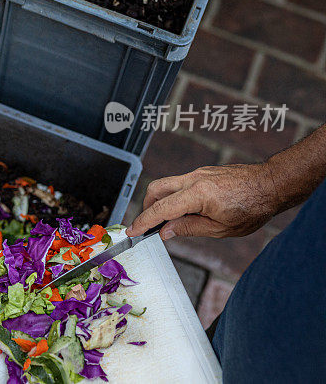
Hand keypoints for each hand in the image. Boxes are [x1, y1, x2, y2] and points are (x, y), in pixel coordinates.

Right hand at [126, 164, 282, 239]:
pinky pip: (180, 183)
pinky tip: (186, 210)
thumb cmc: (252, 207)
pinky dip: (175, 196)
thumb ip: (189, 228)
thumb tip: (165, 231)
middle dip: (146, 207)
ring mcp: (197, 173)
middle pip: (156, 189)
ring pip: (166, 184)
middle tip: (148, 225)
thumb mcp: (221, 229)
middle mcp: (193, 179)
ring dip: (161, 201)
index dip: (143, 222)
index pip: (161, 209)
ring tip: (169, 220)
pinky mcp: (203, 172)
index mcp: (197, 195)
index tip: (132, 231)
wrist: (271, 184)